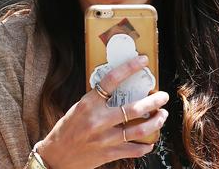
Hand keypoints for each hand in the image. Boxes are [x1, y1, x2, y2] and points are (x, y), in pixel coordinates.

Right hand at [35, 55, 168, 168]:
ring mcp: (105, 138)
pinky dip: (146, 145)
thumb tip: (120, 88)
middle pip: (134, 108)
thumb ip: (98, 100)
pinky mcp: (108, 154)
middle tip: (163, 96)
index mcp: (89, 104)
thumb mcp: (79, 108)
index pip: (111, 80)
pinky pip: (134, 149)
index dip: (129, 68)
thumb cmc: (67, 130)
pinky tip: (150, 141)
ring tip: (162, 115)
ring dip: (156, 121)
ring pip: (139, 129)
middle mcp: (98, 120)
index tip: (143, 61)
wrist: (56, 157)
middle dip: (154, 101)